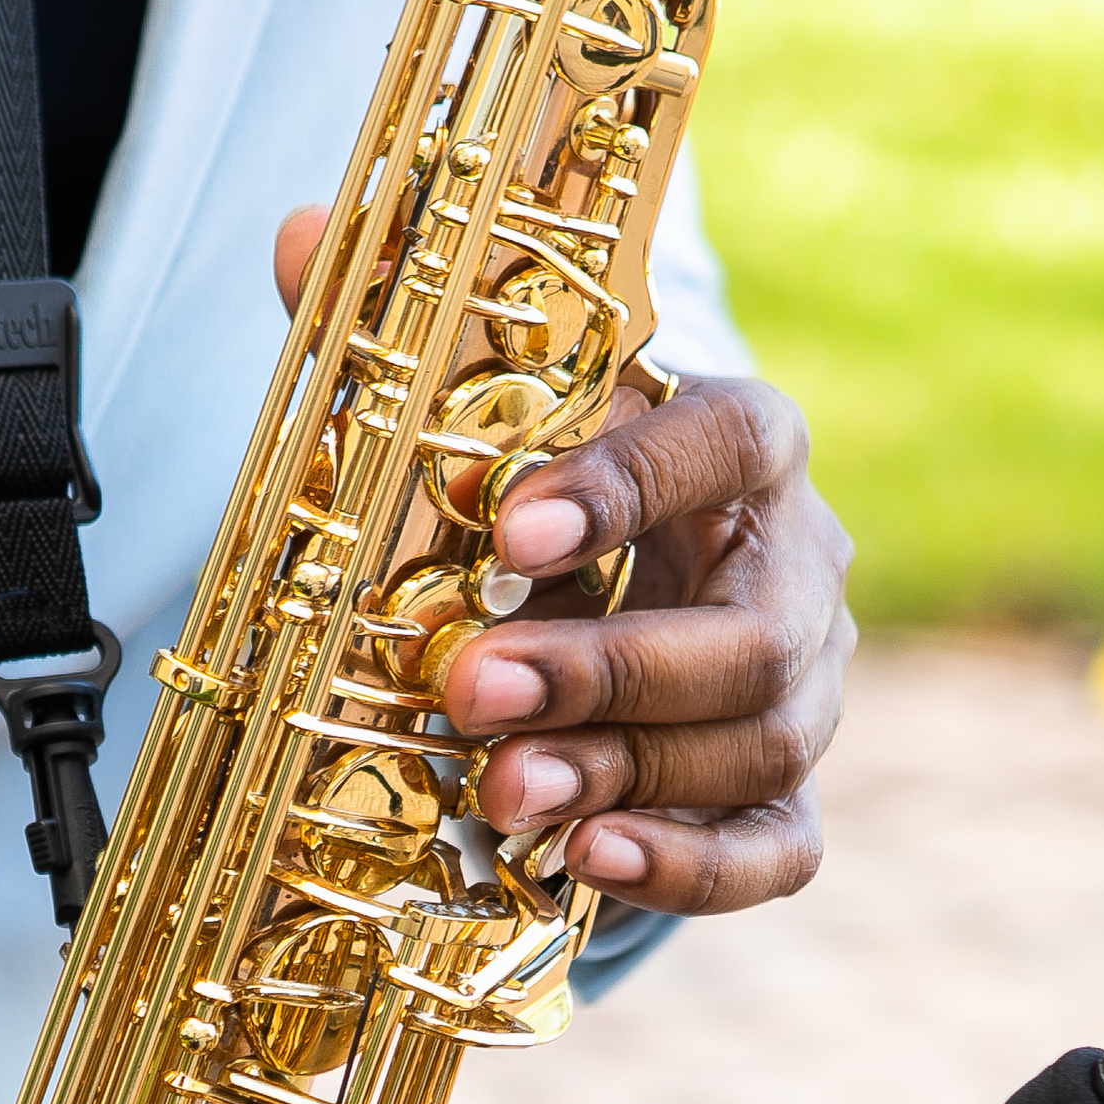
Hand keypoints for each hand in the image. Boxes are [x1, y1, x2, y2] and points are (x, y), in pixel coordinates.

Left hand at [273, 207, 851, 914]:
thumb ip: (408, 333)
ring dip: (622, 773)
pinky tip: (589, 862)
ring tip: (500, 791)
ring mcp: (808, 691)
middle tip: (472, 690)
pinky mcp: (787, 796)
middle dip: (606, 670)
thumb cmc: (553, 493)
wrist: (623, 589)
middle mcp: (800, 569)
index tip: (511, 527)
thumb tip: (296, 237)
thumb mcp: (489, 415)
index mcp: (746, 445)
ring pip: (760, 742)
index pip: (727, 442)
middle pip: (751, 634)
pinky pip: (776, 849)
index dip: (630, 486)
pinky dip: (690, 866)